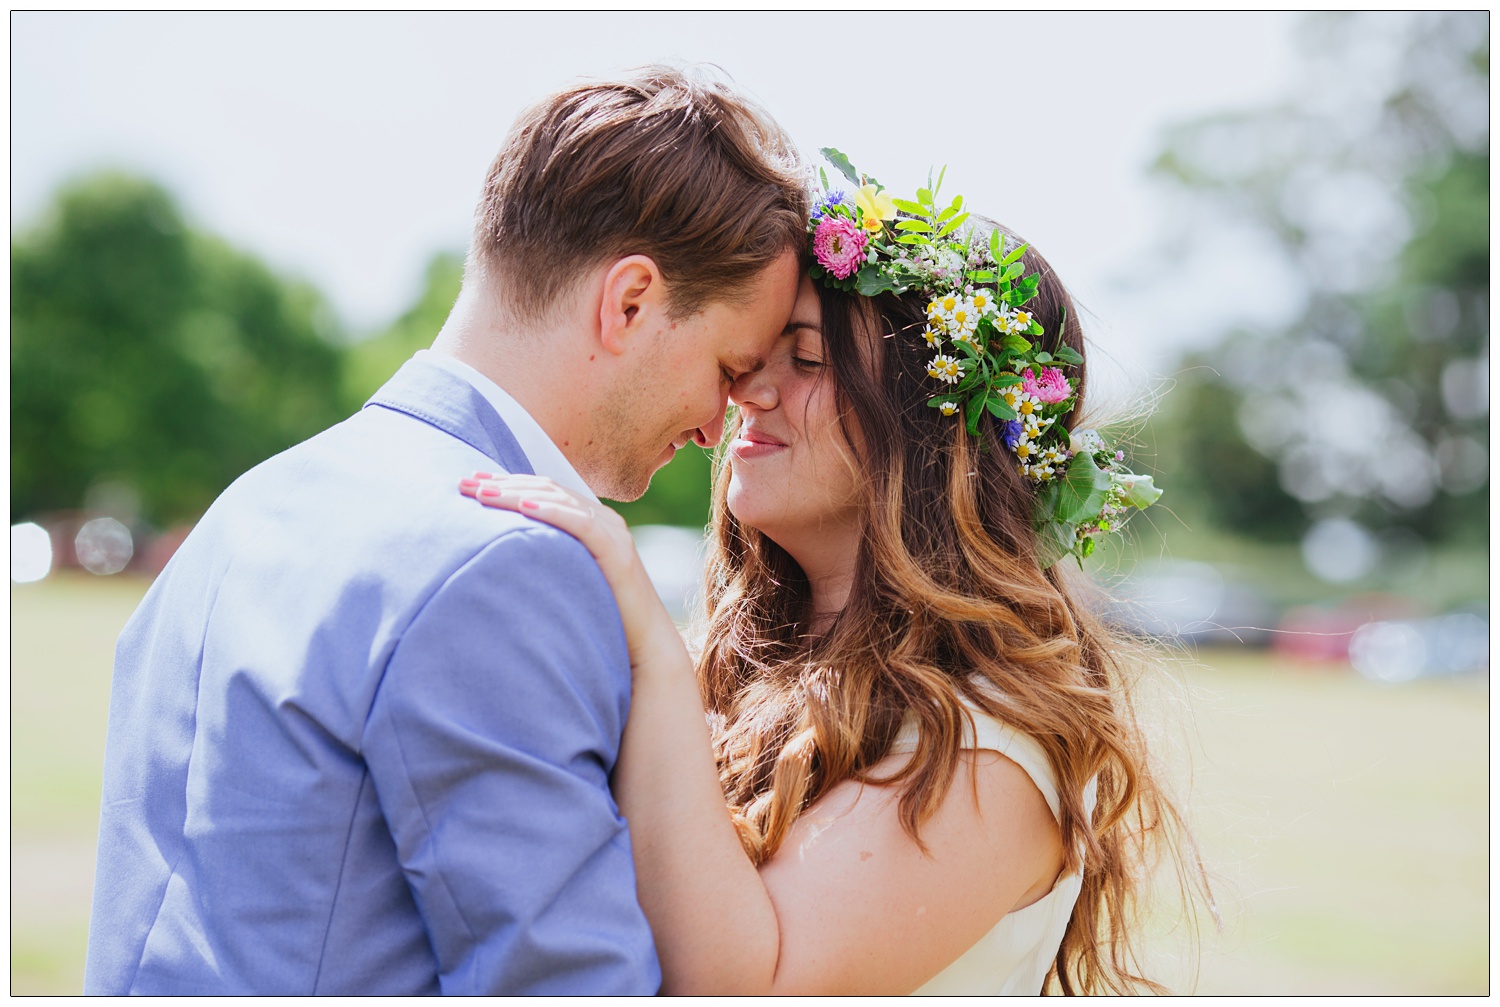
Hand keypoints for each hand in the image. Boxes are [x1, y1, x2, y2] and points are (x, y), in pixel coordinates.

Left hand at [460, 473, 684, 676]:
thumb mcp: (568, 580)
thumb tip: (504, 558)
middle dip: (503, 483)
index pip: (543, 490)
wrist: (646, 646)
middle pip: (547, 489)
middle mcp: (603, 519)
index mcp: (591, 521)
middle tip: (465, 482)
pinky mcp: (617, 552)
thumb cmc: (603, 618)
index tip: (471, 480)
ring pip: (560, 500)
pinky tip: (524, 507)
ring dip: (517, 494)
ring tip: (482, 493)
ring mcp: (613, 533)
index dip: (507, 482)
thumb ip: (547, 561)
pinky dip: (552, 512)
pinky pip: (581, 523)